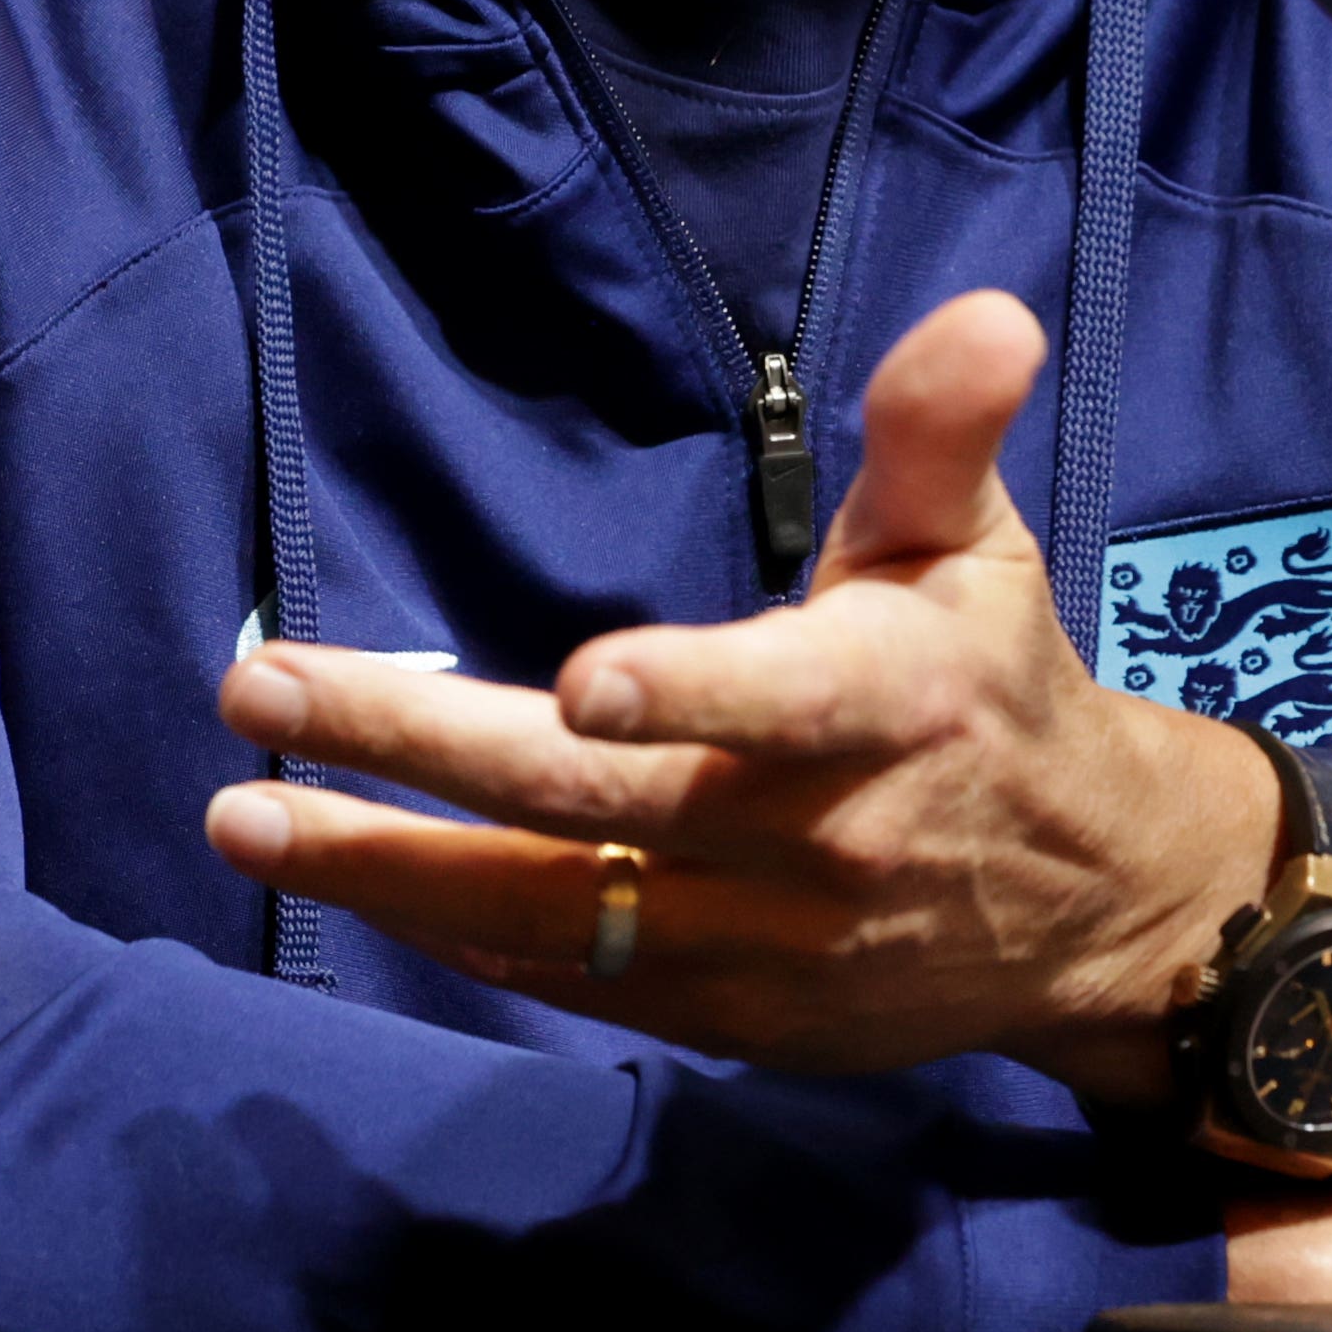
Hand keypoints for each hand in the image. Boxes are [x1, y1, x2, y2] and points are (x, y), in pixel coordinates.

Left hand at [201, 289, 1278, 1098]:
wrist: (1086, 909)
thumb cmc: (994, 686)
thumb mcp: (978, 545)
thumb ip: (941, 430)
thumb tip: (985, 311)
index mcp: (893, 703)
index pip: (780, 701)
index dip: (683, 694)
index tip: (572, 683)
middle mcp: (824, 837)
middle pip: (597, 807)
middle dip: (414, 751)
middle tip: (262, 694)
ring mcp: (770, 946)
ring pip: (556, 916)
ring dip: (389, 869)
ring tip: (245, 814)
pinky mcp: (733, 1019)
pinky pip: (574, 982)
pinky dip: (458, 936)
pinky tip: (356, 881)